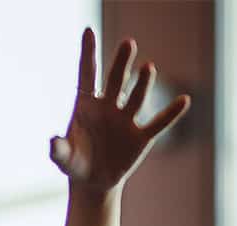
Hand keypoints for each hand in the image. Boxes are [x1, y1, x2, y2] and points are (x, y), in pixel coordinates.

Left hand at [50, 28, 190, 197]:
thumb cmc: (76, 162)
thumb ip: (58, 150)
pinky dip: (171, 113)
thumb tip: (52, 141)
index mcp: (86, 105)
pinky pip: (159, 123)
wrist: (93, 182)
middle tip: (128, 43)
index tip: (88, 31)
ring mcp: (126, 119)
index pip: (87, 74)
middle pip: (115, 80)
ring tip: (147, 68)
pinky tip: (183, 100)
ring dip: (142, 83)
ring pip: (136, 97)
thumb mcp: (64, 159)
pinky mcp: (141, 136)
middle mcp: (109, 106)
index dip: (87, 53)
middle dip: (121, 63)